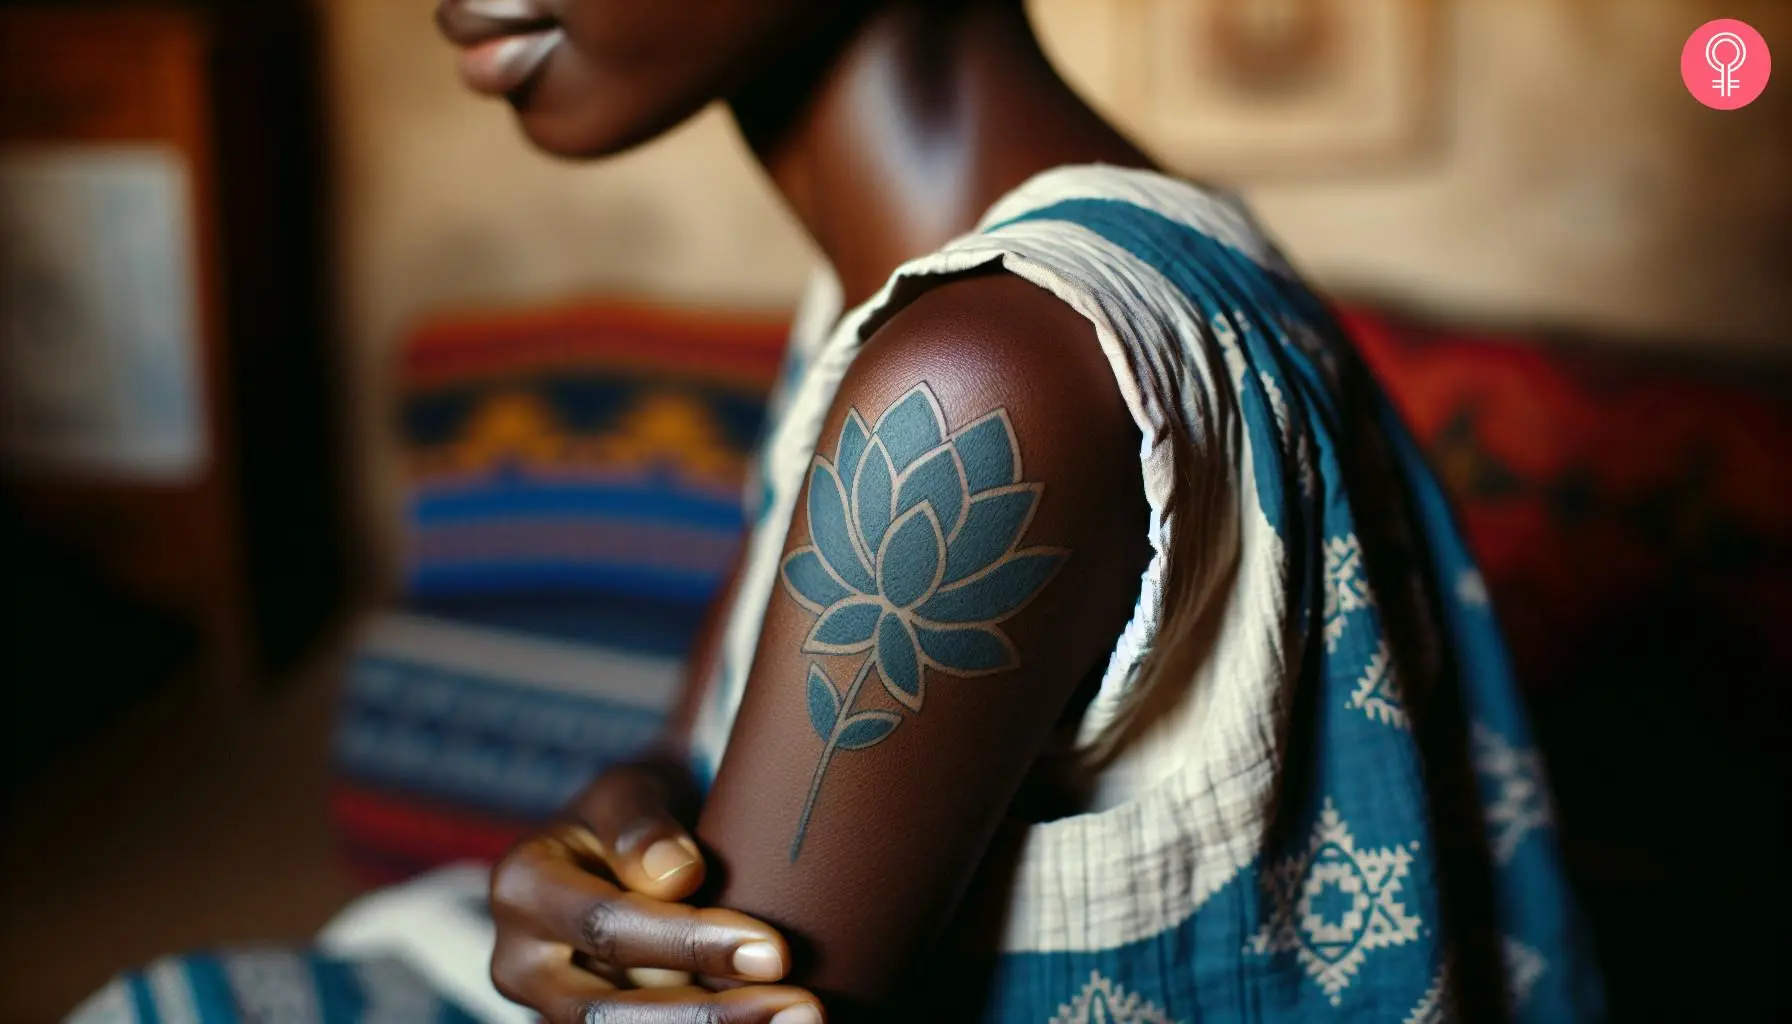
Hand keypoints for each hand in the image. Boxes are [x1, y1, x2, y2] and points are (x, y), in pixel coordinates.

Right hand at [490, 760, 821, 1023]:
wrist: (624, 836)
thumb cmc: (633, 806)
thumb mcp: (632, 788)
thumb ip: (642, 821)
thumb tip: (677, 875)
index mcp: (524, 886)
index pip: (609, 926)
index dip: (692, 944)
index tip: (775, 950)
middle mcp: (520, 959)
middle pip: (607, 1012)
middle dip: (710, 1017)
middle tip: (803, 1007)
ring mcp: (551, 1003)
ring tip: (797, 1021)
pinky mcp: (592, 1023)